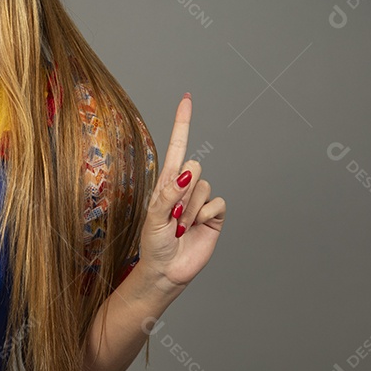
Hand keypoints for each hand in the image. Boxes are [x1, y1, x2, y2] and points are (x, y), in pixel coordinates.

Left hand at [138, 93, 225, 289]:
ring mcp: (200, 201)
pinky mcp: (214, 216)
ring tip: (180, 226)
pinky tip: (195, 228)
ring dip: (190, 208)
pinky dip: (205, 215)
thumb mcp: (153, 218)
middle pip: (194, 165)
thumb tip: (187, 173)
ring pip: (204, 186)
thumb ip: (168, 194)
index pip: (177, 146)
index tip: (187, 99)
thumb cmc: (153, 244)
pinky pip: (217, 203)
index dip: (183, 123)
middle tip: (172, 215)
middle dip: (183, 190)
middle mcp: (185, 187)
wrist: (167, 271)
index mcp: (166, 182)